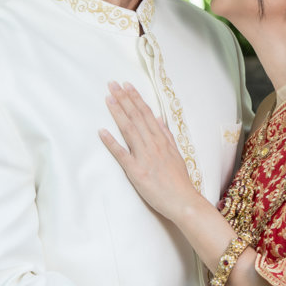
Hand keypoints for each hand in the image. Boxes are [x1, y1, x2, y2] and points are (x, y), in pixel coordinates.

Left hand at [99, 81, 196, 223]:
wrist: (183, 201)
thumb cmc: (179, 180)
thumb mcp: (176, 153)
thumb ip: (167, 135)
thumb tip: (159, 119)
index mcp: (162, 140)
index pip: (147, 113)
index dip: (135, 98)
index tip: (126, 85)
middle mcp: (153, 145)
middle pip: (136, 117)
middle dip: (124, 99)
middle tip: (112, 84)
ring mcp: (145, 157)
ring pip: (129, 130)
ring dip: (118, 112)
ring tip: (108, 98)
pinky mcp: (136, 171)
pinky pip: (122, 154)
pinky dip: (111, 142)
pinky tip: (102, 131)